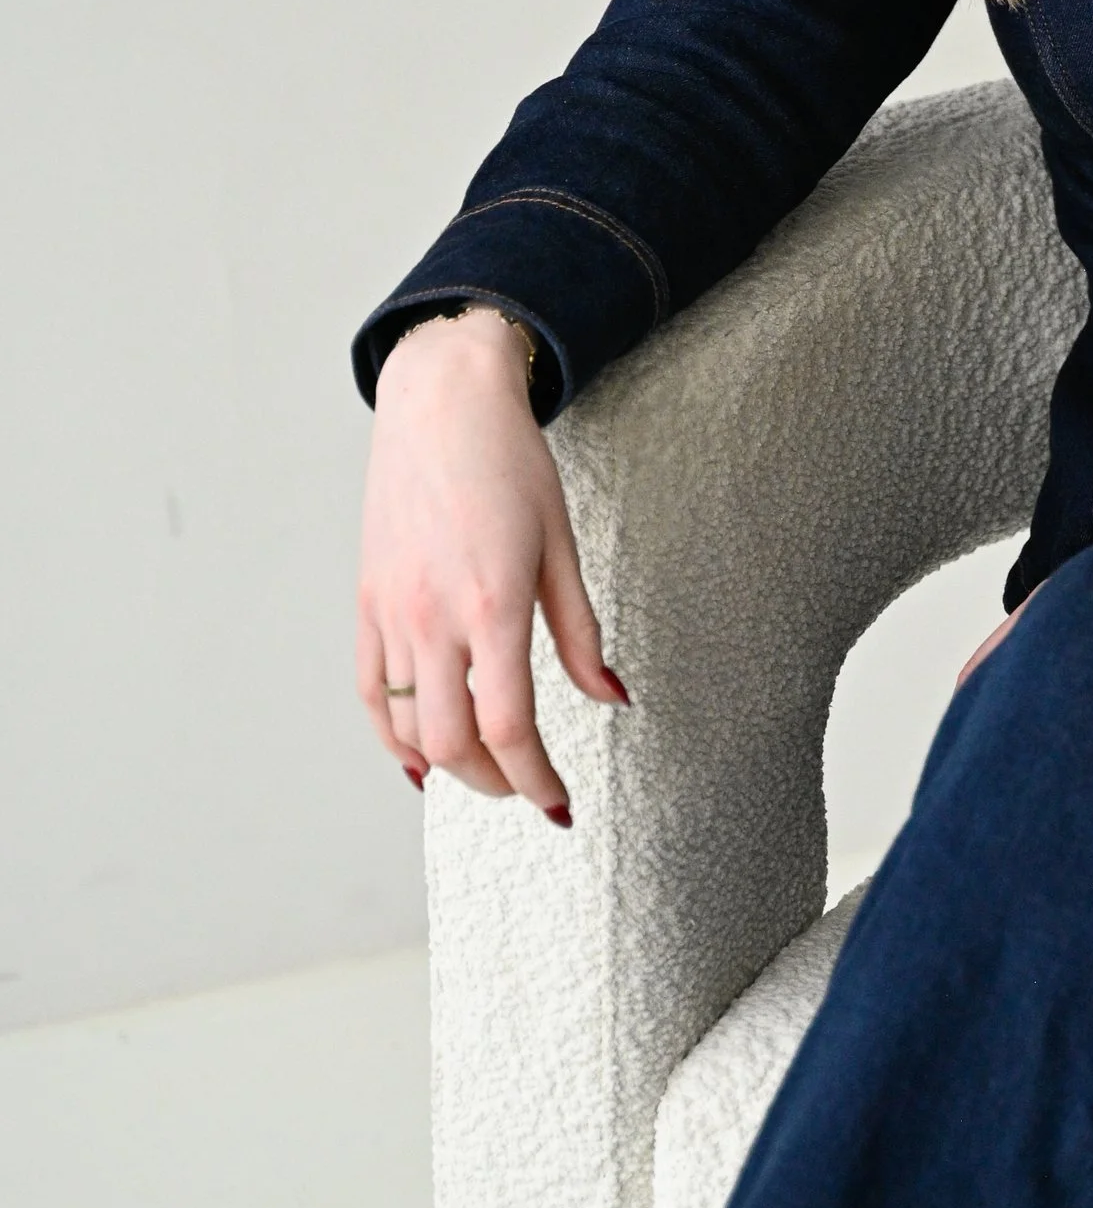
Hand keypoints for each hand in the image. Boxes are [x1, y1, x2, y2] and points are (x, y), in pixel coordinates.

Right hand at [356, 309, 626, 816]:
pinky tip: (420, 756)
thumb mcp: (562, 545)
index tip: (558, 804)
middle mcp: (434, 617)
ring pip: (408, 727)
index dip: (537, 780)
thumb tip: (610, 697)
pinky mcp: (367, 602)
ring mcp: (392, 613)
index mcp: (493, 604)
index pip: (510, 727)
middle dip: (495, 783)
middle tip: (527, 788)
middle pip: (454, 743)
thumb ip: (581, 633)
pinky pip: (371, 692)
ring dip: (449, 766)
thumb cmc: (509, 462)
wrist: (441, 403)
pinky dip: (394, 735)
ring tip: (485, 773)